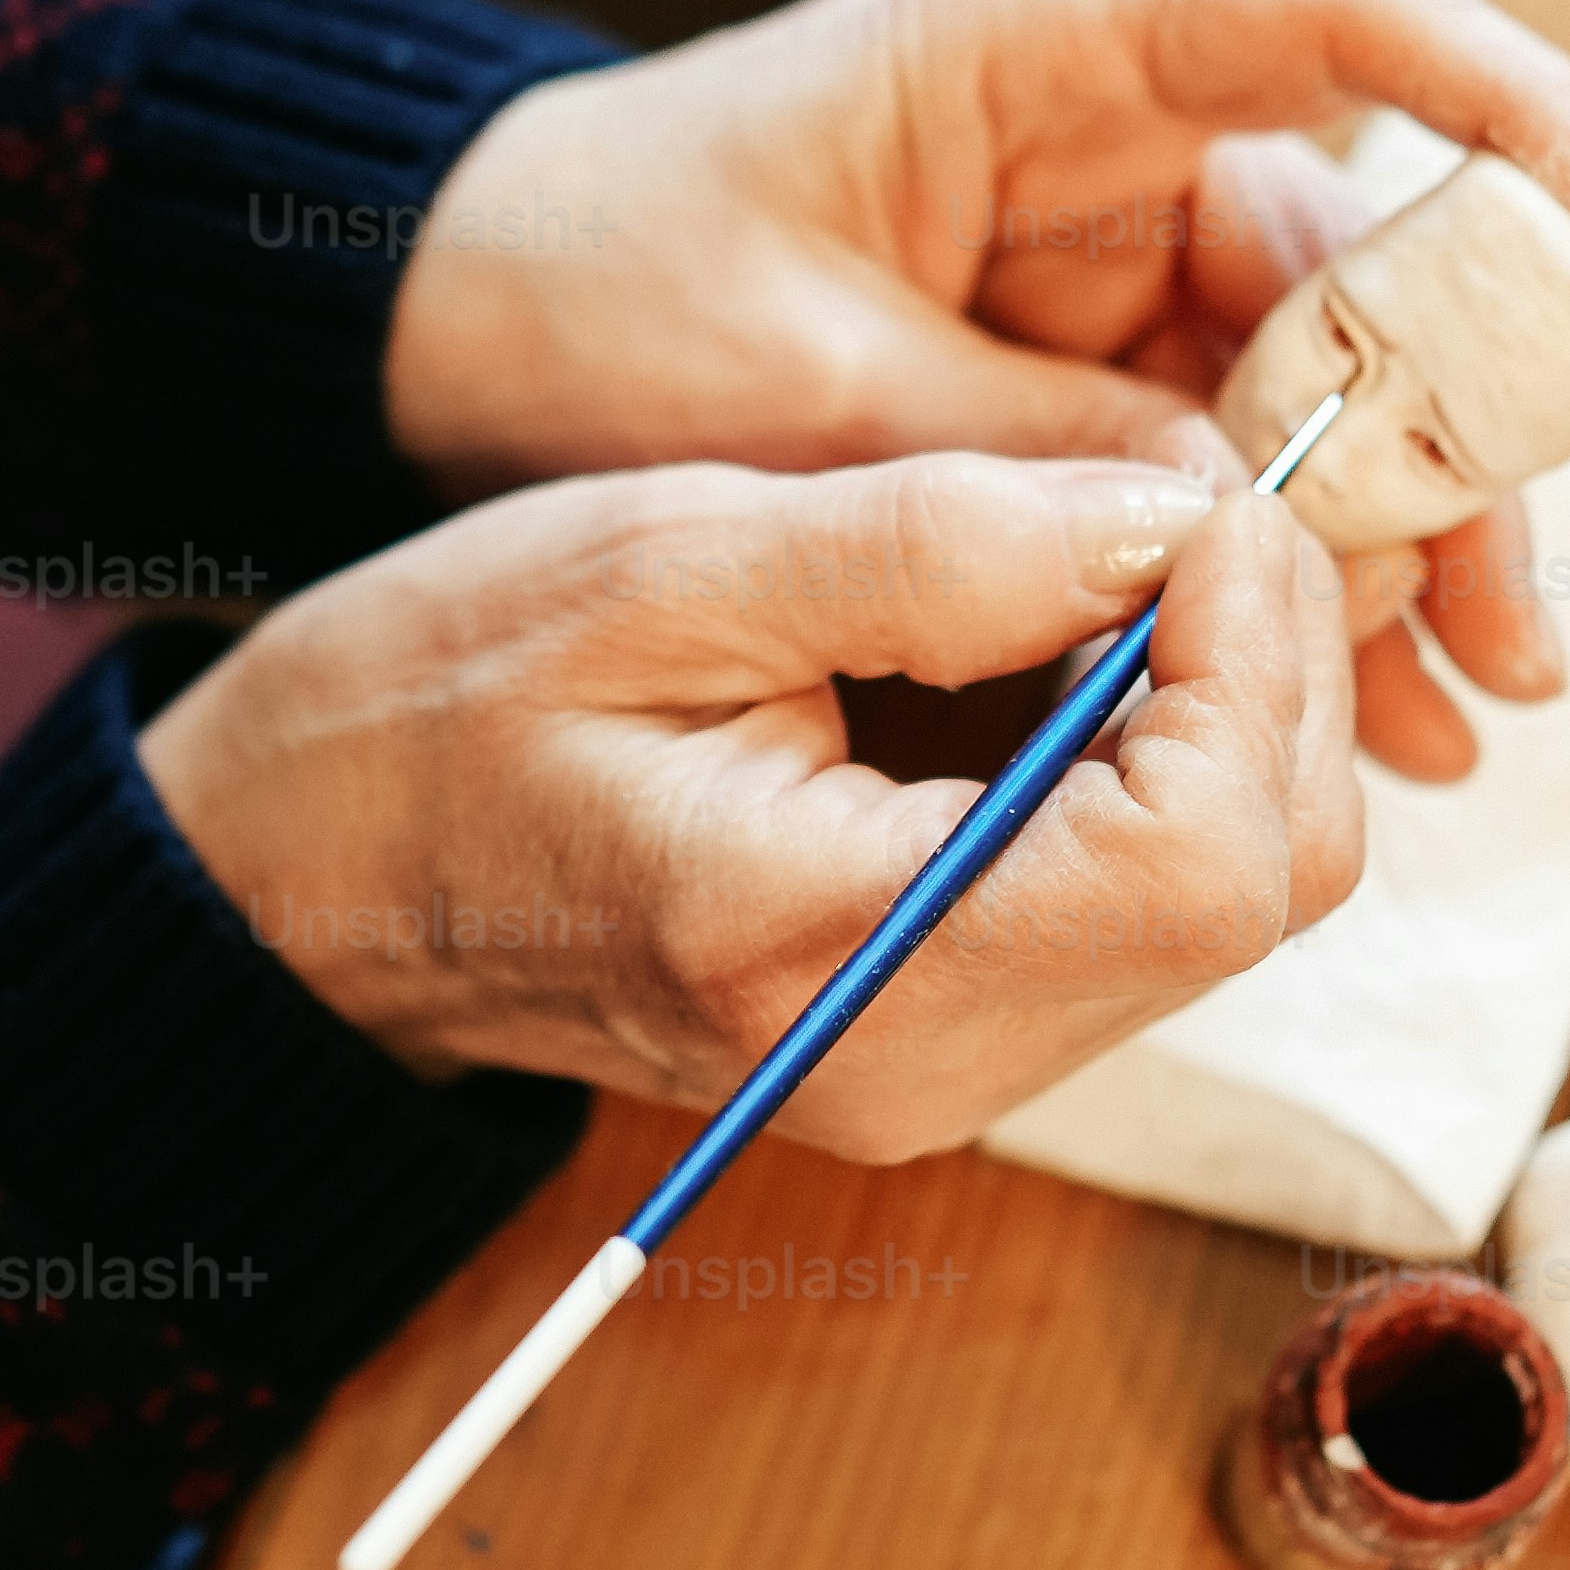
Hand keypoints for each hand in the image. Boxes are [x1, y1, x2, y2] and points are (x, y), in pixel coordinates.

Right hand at [136, 451, 1365, 1152]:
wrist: (298, 878)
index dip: (1259, 654)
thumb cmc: (425, 707)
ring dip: (1222, 703)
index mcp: (834, 959)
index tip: (1194, 499)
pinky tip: (1057, 643)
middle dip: (1271, 670)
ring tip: (1105, 554)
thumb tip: (1180, 516)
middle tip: (1176, 501)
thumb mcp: (660, 560)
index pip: (1207, 861)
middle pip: (1261, 885)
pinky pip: (1144, 896)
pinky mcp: (947, 1033)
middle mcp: (920, 1064)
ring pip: (1231, 890)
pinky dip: (1155, 753)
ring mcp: (942, 1069)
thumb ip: (933, 543)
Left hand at [378, 0, 1569, 776]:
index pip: (1343, 16)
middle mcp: (1114, 116)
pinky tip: (1376, 708)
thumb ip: (1022, 444)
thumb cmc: (596, 287)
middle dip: (1456, 443)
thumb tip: (1236, 529)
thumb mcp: (804, 382)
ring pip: (1321, 381)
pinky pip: (1237, 454)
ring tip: (1466, 713)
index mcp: (1048, 35)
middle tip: (1515, 621)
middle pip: (1363, 251)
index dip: (1513, 107)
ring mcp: (1110, 235)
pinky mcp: (1085, 345)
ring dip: (1395, 548)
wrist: (461, 316)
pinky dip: (1296, 574)